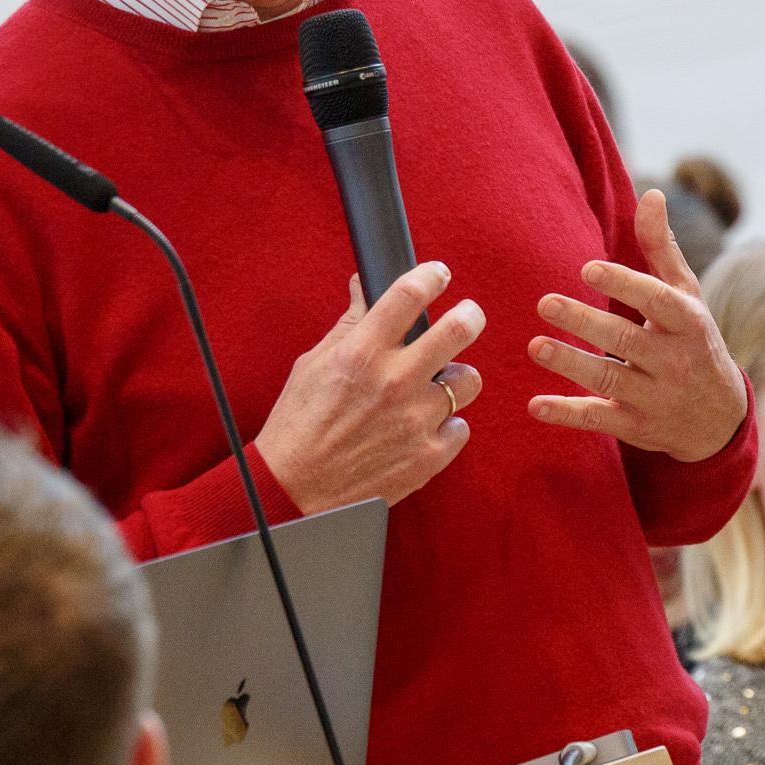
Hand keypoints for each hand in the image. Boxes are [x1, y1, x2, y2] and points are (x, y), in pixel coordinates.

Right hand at [254, 262, 485, 510]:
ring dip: (456, 379)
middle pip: (459, 330)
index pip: (408, 295)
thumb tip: (364, 285)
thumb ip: (349, 324)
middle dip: (470, 315)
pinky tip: (423, 427)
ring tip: (436, 385)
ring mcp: (416, 420)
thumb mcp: (314, 364)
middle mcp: (394, 382)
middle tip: (468, 315)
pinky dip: (446, 425)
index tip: (439, 274)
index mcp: (362, 353)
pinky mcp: (429, 456)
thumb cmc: (300, 425)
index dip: (431, 276)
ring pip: (468, 381)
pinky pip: (460, 426)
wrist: (294, 490)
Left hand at [529, 190, 748, 461]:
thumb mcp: (688, 296)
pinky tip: (535, 404)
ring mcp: (655, 397)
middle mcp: (674, 361)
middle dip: (585, 323)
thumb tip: (651, 195)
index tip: (587, 269)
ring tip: (535, 346)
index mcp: (688, 322)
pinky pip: (599, 419)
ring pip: (610, 380)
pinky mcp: (637, 426)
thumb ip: (662, 248)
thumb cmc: (694, 341)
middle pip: (627, 340)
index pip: (657, 300)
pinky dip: (567, 414)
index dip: (624, 285)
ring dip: (571, 364)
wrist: (719, 419)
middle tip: (545, 302)